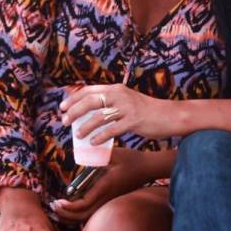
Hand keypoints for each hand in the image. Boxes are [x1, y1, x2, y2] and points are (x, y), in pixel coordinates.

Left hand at [51, 148, 153, 223]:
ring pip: (88, 216)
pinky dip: (80, 213)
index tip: (57, 201)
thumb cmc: (132, 159)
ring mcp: (110, 201)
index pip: (84, 204)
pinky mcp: (111, 200)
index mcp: (106, 187)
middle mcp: (107, 197)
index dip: (69, 207)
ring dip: (72, 216)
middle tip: (53, 206)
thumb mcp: (114, 153)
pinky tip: (71, 207)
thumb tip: (81, 151)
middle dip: (66, 214)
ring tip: (58, 208)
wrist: (148, 168)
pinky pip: (93, 212)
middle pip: (83, 216)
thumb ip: (97, 153)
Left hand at [61, 83, 177, 142]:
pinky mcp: (134, 121)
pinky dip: (100, 136)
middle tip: (64, 121)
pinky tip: (93, 142)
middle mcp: (120, 95)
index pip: (89, 90)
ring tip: (77, 135)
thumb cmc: (145, 111)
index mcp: (116, 89)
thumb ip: (111, 102)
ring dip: (85, 126)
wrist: (168, 116)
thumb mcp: (126, 100)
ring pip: (99, 116)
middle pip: (90, 101)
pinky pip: (112, 129)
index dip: (74, 98)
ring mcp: (127, 107)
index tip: (62, 107)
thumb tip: (90, 110)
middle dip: (74, 111)